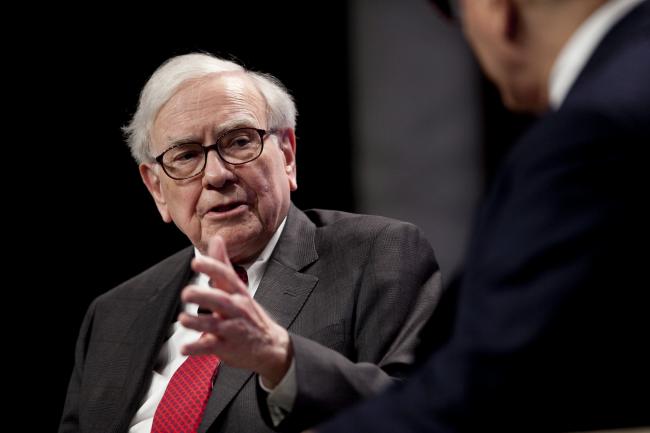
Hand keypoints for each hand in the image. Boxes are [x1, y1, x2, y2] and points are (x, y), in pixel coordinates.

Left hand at [179, 235, 292, 387]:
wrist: (270, 346)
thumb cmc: (249, 315)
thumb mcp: (239, 288)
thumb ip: (223, 264)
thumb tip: (216, 239)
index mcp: (238, 293)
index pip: (226, 277)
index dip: (212, 268)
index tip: (196, 262)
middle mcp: (236, 309)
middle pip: (221, 300)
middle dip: (204, 296)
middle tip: (187, 293)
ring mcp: (232, 329)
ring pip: (215, 325)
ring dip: (198, 322)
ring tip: (183, 319)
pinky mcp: (227, 347)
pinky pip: (211, 347)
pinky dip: (197, 348)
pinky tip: (185, 348)